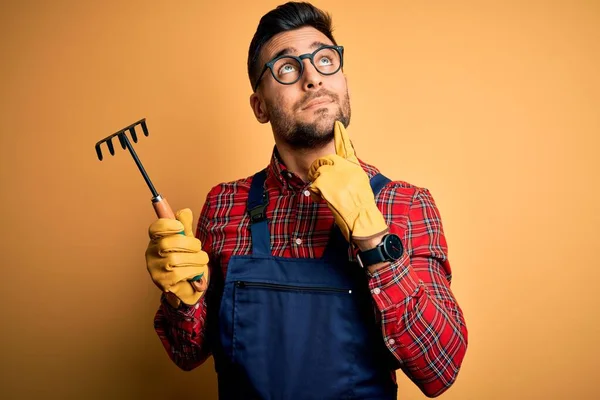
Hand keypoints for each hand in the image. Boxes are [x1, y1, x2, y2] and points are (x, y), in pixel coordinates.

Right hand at [145, 208, 209, 305]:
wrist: (191, 286)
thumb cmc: (188, 261)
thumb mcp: (188, 241)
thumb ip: (186, 227)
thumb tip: (185, 211)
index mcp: (157, 240)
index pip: (155, 229)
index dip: (168, 225)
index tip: (180, 227)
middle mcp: (152, 254)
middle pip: (167, 243)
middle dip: (189, 244)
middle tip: (198, 248)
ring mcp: (155, 269)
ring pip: (175, 259)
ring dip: (195, 259)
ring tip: (201, 260)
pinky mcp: (163, 282)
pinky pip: (179, 273)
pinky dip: (194, 271)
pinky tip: (196, 272)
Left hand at [308, 121, 388, 243]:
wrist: (361, 217)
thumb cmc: (360, 204)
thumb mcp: (359, 183)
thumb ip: (349, 172)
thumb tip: (338, 168)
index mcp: (353, 166)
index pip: (346, 147)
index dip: (341, 135)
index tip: (337, 124)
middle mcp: (344, 167)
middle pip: (324, 161)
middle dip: (320, 172)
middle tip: (325, 186)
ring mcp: (334, 174)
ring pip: (317, 172)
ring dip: (318, 184)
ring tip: (327, 195)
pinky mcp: (324, 183)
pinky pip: (313, 184)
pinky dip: (315, 194)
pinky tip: (324, 200)